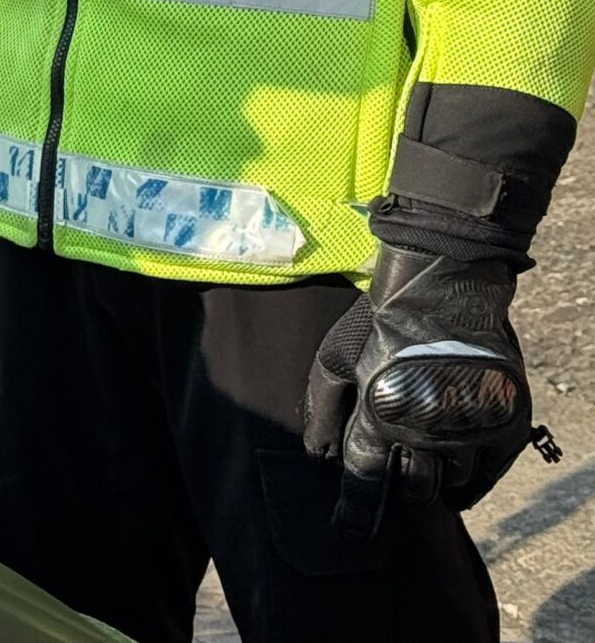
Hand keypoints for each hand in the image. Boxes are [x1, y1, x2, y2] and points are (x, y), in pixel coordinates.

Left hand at [304, 243, 549, 532]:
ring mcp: (470, 431)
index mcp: (380, 416)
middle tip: (391, 496)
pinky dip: (468, 486)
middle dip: (397, 497)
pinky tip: (452, 484)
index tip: (349, 533)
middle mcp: (427, 432)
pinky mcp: (504, 425)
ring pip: (450, 485)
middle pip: (411, 491)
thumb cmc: (379, 322)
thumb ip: (320, 408)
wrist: (443, 288)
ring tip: (420, 479)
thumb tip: (316, 457)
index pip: (365, 481)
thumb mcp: (332, 357)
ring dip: (432, 486)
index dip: (356, 512)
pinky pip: (486, 477)